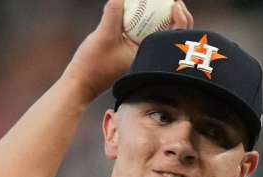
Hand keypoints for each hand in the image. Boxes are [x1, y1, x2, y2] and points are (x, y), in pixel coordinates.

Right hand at [61, 0, 192, 101]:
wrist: (82, 83)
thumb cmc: (93, 64)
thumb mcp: (104, 34)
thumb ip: (115, 11)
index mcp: (150, 56)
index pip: (174, 37)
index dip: (181, 18)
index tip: (175, 3)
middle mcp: (149, 58)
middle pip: (173, 35)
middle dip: (178, 16)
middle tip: (174, 1)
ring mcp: (141, 56)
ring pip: (160, 35)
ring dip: (164, 19)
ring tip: (163, 4)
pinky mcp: (132, 54)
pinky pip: (146, 35)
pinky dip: (149, 23)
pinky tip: (142, 10)